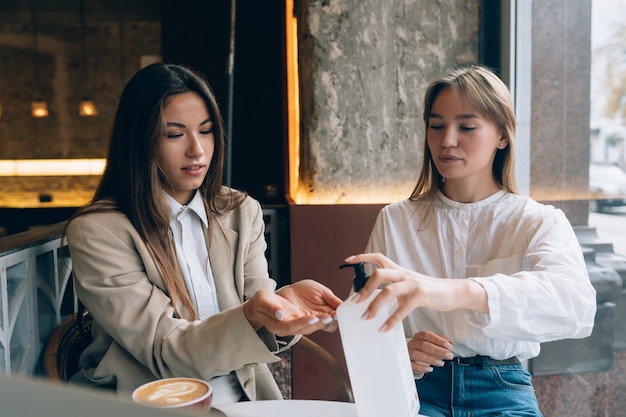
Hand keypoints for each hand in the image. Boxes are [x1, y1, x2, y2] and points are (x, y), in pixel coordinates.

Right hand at [243, 280, 341, 335]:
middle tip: (331, 316)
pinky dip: (326, 316)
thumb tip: (280, 314)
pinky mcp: (306, 318)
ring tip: (335, 314)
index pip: (292, 326)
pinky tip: (333, 311)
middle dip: (320, 323)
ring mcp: (299, 324)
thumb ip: (270, 308)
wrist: (266, 302)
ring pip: (315, 326)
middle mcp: (291, 328)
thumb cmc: (263, 302)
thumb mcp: (263, 301)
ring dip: (326, 321)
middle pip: (308, 328)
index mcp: (279, 326)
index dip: (303, 322)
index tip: (314, 317)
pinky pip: (318, 320)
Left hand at [344, 253, 487, 330]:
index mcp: (399, 270)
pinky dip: (392, 319)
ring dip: (374, 305)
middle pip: (379, 273)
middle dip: (364, 288)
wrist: (453, 292)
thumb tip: (376, 301)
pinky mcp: (421, 295)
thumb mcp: (409, 286)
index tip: (348, 261)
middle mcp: (404, 274)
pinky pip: (403, 308)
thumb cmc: (428, 291)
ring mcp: (412, 283)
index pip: (378, 257)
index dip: (362, 257)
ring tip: (366, 318)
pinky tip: (384, 328)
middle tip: (355, 302)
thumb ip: (394, 290)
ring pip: (388, 290)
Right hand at [408, 331, 453, 375]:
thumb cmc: (424, 349)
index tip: (449, 346)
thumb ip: (441, 342)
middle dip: (437, 350)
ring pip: (416, 354)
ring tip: (441, 363)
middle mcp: (412, 343)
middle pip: (423, 345)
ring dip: (430, 359)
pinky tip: (430, 369)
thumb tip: (450, 343)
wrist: (412, 358)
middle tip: (449, 355)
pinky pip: (412, 365)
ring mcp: (408, 353)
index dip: (438, 340)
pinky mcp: (408, 363)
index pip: (426, 335)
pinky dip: (421, 367)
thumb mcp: (433, 344)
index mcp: (419, 336)